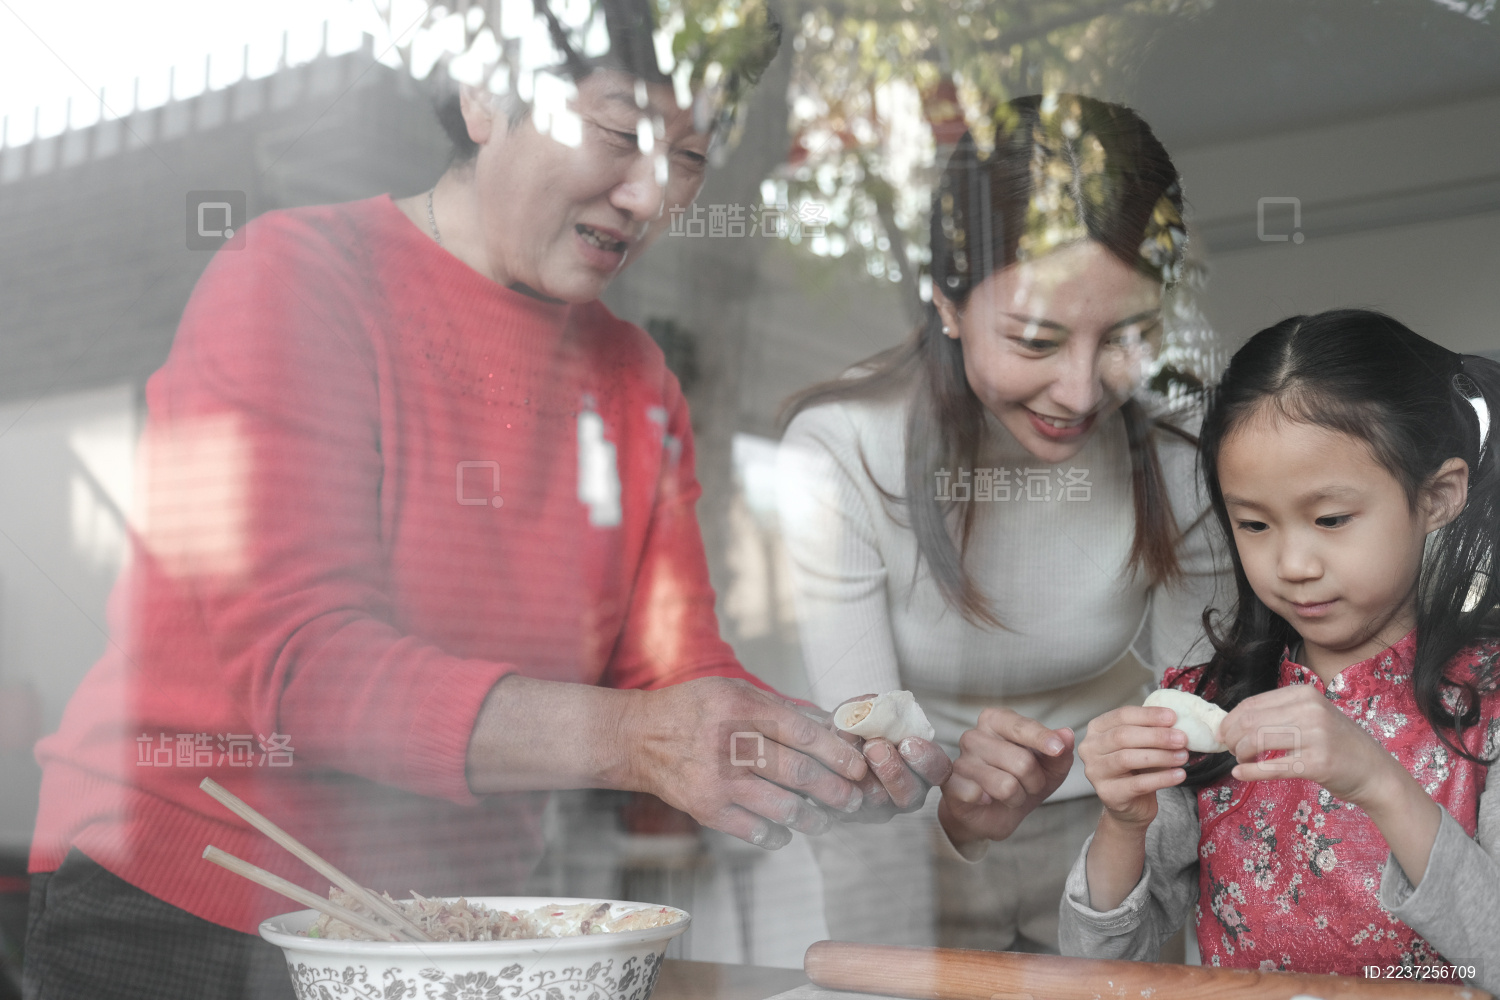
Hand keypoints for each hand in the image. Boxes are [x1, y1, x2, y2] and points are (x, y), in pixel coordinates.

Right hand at [617, 677, 868, 848]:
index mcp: (740, 707)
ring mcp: (718, 779)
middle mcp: (730, 743)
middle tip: (854, 798)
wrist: (638, 737)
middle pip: (798, 772)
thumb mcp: (734, 691)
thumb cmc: (693, 709)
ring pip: (782, 806)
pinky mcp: (706, 809)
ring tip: (827, 820)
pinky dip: (777, 835)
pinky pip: (754, 830)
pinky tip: (787, 832)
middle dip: (835, 789)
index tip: (858, 765)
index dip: (836, 752)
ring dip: (813, 818)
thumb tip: (828, 726)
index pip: (801, 732)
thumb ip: (779, 708)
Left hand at [829, 694, 952, 823]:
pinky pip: (849, 806)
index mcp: (922, 766)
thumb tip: (871, 707)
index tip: (908, 743)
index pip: (938, 770)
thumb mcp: (867, 710)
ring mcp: (882, 806)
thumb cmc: (858, 725)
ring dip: (865, 777)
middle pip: (910, 795)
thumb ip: (874, 707)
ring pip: (879, 802)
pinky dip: (841, 784)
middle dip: (893, 771)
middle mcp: (908, 791)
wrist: (829, 742)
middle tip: (874, 747)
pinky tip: (834, 766)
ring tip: (851, 754)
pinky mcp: (854, 813)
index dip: (927, 760)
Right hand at [938, 708, 1074, 847]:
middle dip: (1035, 782)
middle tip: (1029, 786)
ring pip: (1005, 784)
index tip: (1058, 749)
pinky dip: (991, 802)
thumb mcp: (1049, 767)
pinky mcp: (951, 785)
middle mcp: (974, 735)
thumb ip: (1060, 750)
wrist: (992, 813)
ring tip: (1010, 795)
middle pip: (1021, 761)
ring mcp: (960, 760)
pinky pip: (979, 796)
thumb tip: (1067, 734)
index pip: (1022, 726)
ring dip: (1017, 797)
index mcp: (996, 721)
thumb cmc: (1021, 781)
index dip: (1043, 739)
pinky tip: (986, 800)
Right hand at [1078, 705, 1188, 827]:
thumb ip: (1151, 731)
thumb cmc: (1136, 769)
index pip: (1122, 715)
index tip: (1173, 717)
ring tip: (1182, 756)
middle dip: (1156, 736)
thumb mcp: (1141, 744)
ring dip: (1160, 756)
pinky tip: (1178, 775)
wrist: (1131, 804)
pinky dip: (1161, 778)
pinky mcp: (1108, 793)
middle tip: (1181, 738)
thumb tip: (1176, 723)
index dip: (1148, 715)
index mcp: (1097, 729)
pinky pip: (1137, 784)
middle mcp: (1090, 748)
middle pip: (1123, 736)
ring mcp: (1095, 772)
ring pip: (1127, 758)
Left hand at [1219, 684, 1405, 806]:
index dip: (1230, 720)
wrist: (1376, 772)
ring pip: (1257, 741)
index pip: (1252, 703)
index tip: (1223, 733)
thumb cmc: (1338, 745)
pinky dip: (1250, 771)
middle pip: (1250, 721)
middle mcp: (1310, 710)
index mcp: (1304, 694)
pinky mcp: (1317, 764)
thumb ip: (1279, 714)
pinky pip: (1272, 767)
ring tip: (1242, 759)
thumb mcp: (1312, 717)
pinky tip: (1240, 773)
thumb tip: (1233, 722)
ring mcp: (1315, 736)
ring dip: (1241, 753)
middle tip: (1231, 749)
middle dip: (1232, 737)